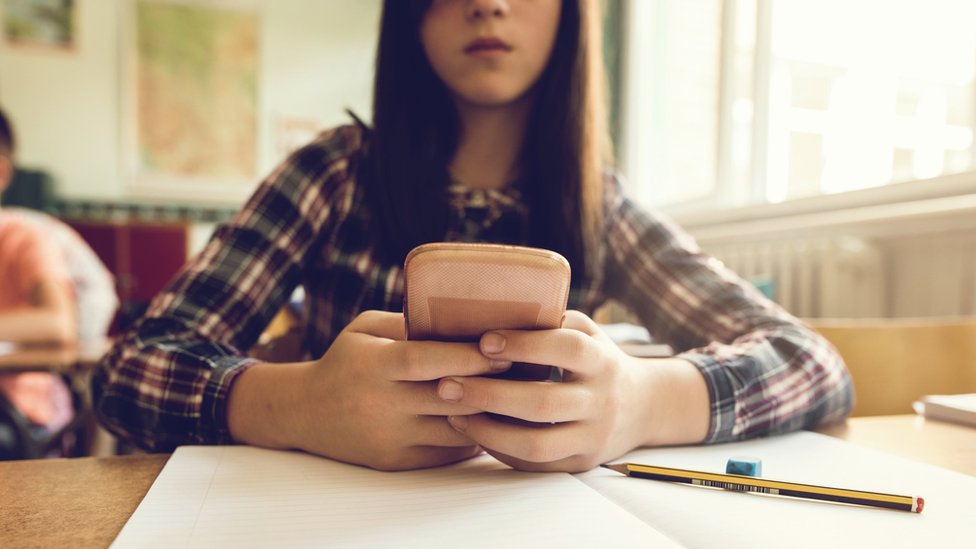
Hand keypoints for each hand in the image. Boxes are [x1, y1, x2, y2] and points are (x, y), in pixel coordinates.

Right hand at [242, 310, 510, 470]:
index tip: (503, 347)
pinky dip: (473, 436)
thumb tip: (463, 314)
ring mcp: (389, 437)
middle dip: (491, 384)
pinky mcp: (396, 461)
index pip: (426, 360)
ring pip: (454, 430)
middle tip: (529, 369)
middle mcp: (381, 404)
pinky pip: (446, 452)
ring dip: (490, 415)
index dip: (467, 355)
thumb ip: (408, 322)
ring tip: (520, 396)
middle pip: (448, 397)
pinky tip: (494, 420)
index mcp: (374, 365)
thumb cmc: (345, 361)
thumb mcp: (366, 329)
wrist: (304, 413)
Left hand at [435, 311, 708, 471]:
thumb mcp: (587, 333)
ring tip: (452, 413)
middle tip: (447, 385)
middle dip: (490, 394)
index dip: (525, 345)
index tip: (483, 340)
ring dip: (487, 430)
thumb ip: (551, 321)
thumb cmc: (598, 361)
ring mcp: (592, 437)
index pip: (567, 350)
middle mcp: (601, 400)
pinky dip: (499, 448)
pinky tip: (473, 431)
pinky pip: (534, 464)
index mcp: (602, 360)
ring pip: (536, 443)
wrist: (645, 408)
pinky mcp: (579, 462)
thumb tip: (491, 305)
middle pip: (543, 402)